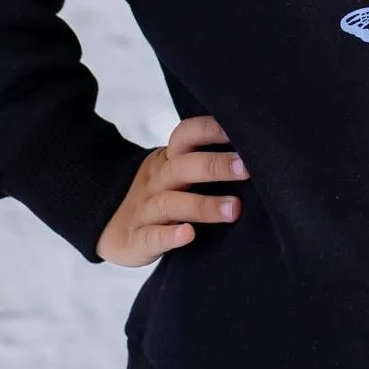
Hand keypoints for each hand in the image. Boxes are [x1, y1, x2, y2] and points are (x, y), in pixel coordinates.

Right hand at [95, 114, 248, 266]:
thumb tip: (260, 154)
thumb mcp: (178, 173)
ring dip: (203, 205)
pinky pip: (152, 236)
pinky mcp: (136, 239)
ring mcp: (145, 209)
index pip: (186, 135)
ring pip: (171, 203)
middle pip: (183, 166)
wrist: (108, 223)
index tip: (239, 130)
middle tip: (248, 169)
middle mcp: (157, 180)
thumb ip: (207, 162)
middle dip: (216, 165)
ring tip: (234, 210)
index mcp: (169, 159)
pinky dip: (170, 236)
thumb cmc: (161, 195)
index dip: (210, 129)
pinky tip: (188, 234)